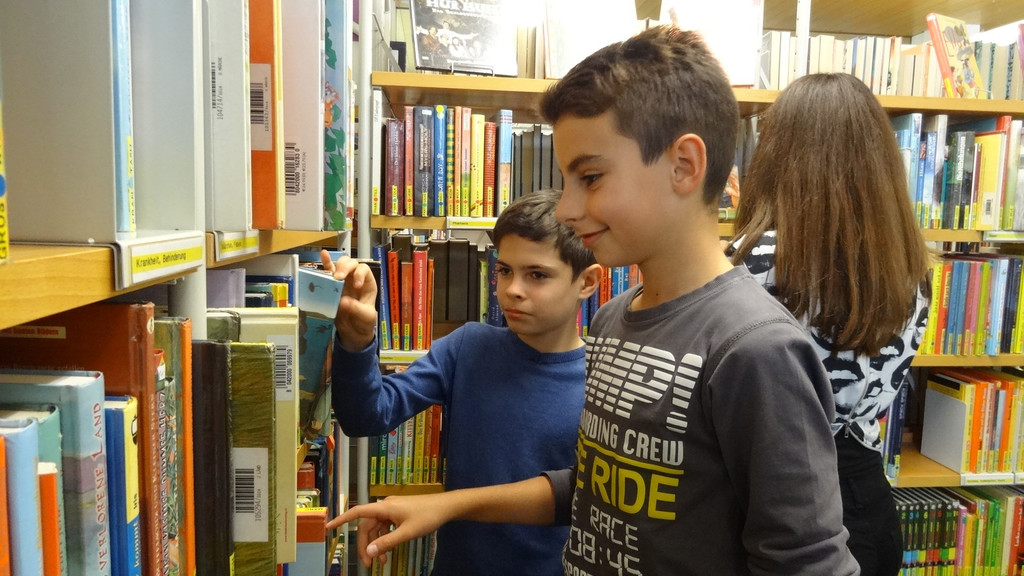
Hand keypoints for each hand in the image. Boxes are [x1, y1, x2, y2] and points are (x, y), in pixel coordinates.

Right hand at [320, 250, 378, 350]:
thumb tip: (342, 301)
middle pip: (352, 263)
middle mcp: (355, 279)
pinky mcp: (332, 287)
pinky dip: (325, 263)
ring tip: (333, 276)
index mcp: (367, 284)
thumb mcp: (366, 318)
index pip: (364, 270)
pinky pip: (329, 272)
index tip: (355, 286)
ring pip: (340, 265)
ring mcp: (343, 282)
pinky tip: (322, 254)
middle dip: (345, 267)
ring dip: (335, 267)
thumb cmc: (363, 323)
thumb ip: (357, 309)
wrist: (353, 334)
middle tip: (339, 278)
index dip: (359, 274)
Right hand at [326, 495, 450, 567]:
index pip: (357, 513)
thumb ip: (387, 542)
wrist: (446, 507)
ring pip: (376, 528)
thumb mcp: (407, 533)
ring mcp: (392, 509)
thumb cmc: (427, 517)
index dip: (341, 520)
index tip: (328, 528)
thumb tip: (369, 552)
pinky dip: (384, 539)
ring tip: (382, 562)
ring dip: (376, 544)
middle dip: (365, 545)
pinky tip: (388, 551)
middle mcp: (385, 506)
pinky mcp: (399, 513)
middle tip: (368, 564)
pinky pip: (385, 526)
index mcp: (384, 507)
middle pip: (367, 526)